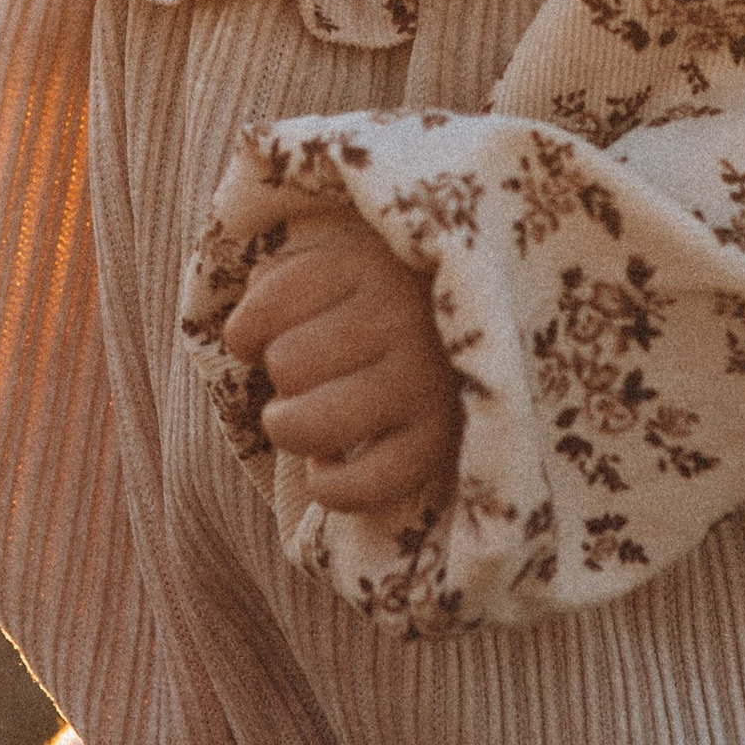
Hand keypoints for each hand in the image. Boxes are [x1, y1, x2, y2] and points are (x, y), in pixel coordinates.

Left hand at [219, 216, 459, 517]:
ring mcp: (424, 384)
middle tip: (315, 374)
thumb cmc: (399, 294)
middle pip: (285, 365)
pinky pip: (355, 486)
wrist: (503, 319)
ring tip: (313, 416)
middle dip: (284, 377)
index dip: (247, 332)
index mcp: (369, 262)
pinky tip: (333, 462)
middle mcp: (401, 318)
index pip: (263, 305)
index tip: (268, 336)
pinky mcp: (441, 444)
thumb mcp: (348, 257)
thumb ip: (286, 276)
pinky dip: (328, 484)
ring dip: (294, 428)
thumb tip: (242, 332)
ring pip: (308, 425)